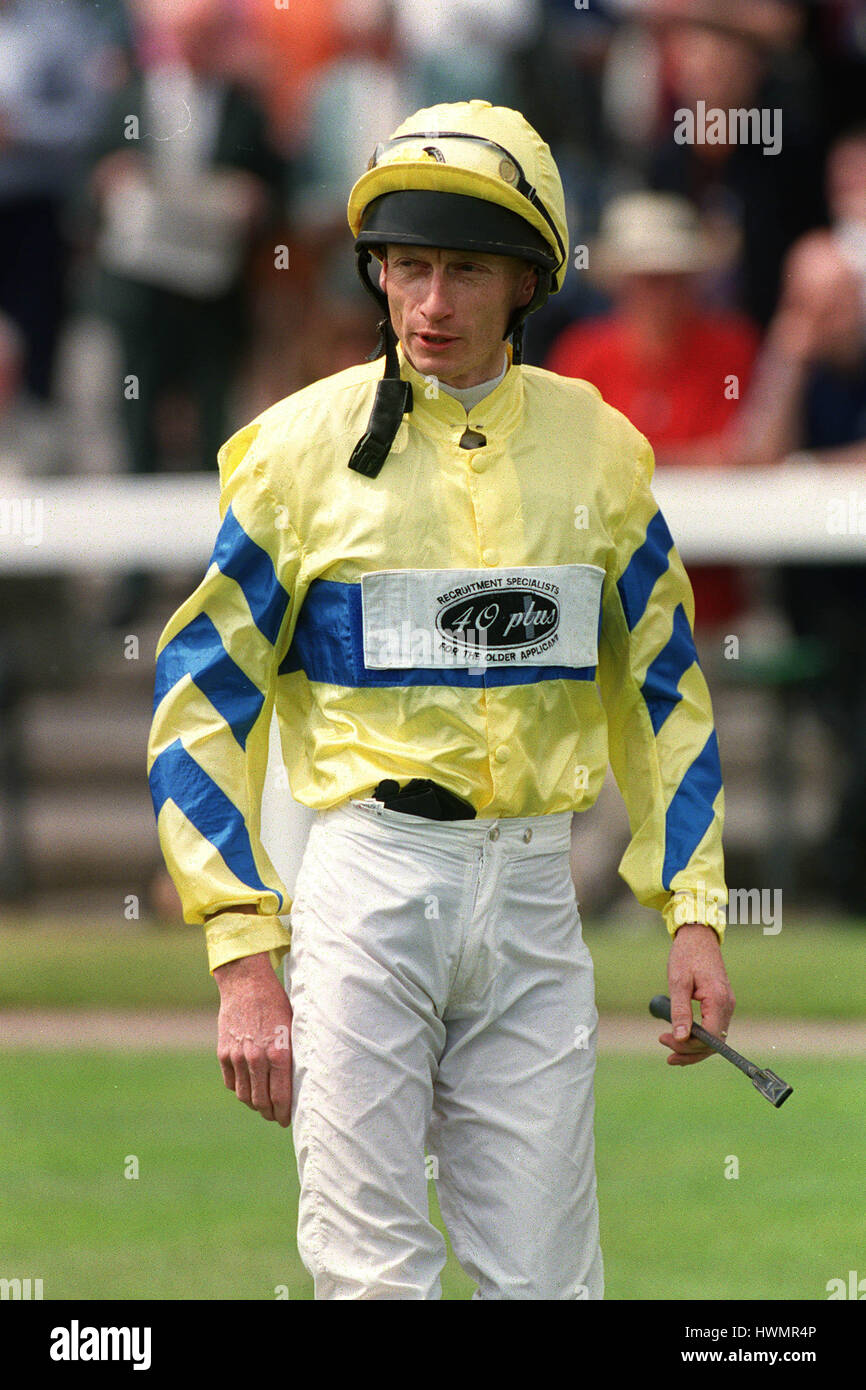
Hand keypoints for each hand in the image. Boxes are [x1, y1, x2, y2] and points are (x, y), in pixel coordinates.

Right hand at [213, 951, 292, 1124]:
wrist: (246, 983)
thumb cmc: (276, 1003)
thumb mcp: (292, 1027)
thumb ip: (292, 1054)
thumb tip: (298, 1081)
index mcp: (279, 1053)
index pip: (281, 1097)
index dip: (284, 1113)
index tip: (287, 1120)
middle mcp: (257, 1058)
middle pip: (262, 1101)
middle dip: (270, 1113)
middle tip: (276, 1116)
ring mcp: (238, 1057)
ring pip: (245, 1095)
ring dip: (254, 1104)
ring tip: (262, 1106)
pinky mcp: (223, 1053)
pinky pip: (231, 1082)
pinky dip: (240, 1089)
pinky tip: (249, 1088)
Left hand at [659, 923, 734, 1065]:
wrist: (698, 936)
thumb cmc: (687, 955)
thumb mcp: (678, 982)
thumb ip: (680, 1011)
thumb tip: (681, 1037)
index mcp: (718, 999)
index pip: (710, 1037)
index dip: (690, 1046)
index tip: (667, 1041)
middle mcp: (728, 1005)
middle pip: (714, 1043)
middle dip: (690, 1051)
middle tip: (666, 1049)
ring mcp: (727, 1006)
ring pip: (714, 1039)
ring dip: (694, 1049)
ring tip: (671, 1052)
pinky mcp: (721, 1004)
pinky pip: (713, 1028)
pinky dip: (699, 1038)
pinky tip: (682, 1040)